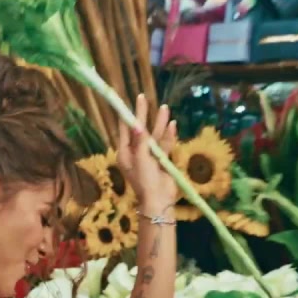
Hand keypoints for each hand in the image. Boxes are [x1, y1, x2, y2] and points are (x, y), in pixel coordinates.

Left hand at [117, 94, 178, 210]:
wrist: (159, 200)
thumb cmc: (144, 180)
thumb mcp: (140, 159)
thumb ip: (140, 140)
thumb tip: (137, 124)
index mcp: (125, 153)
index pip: (125, 130)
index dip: (127, 116)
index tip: (126, 102)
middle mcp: (136, 152)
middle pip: (140, 129)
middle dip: (143, 114)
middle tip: (142, 97)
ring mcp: (150, 156)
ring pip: (154, 136)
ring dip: (159, 123)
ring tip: (164, 108)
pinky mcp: (162, 160)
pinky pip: (165, 145)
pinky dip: (169, 136)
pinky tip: (173, 125)